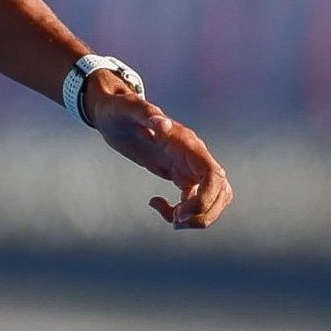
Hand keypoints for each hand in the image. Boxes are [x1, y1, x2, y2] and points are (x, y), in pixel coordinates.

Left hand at [88, 80, 232, 228]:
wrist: (110, 113)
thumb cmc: (118, 108)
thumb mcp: (127, 109)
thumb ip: (146, 113)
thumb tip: (164, 124)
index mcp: (186, 142)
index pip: (213, 175)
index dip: (207, 198)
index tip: (182, 212)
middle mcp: (192, 155)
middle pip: (220, 191)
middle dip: (204, 213)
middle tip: (175, 221)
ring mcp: (187, 165)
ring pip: (211, 198)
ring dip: (198, 216)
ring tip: (171, 219)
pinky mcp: (178, 173)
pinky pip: (192, 199)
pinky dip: (180, 210)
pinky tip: (155, 203)